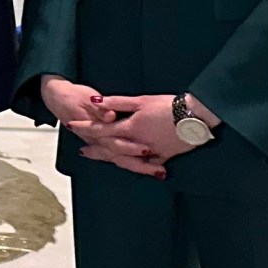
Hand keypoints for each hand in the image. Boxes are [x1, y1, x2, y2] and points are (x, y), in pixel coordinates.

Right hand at [41, 76, 163, 178]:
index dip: (131, 148)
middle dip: (141, 165)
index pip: (115, 144)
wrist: (57, 97)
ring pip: (123, 160)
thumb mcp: (85, 100)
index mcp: (96, 131)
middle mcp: (100, 141)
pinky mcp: (105, 140)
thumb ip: (100, 109)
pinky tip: (150, 166)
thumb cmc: (73, 98)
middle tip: (159, 170)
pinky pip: (119, 157)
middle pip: (122, 157)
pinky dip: (135, 163)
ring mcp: (102, 142)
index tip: (148, 151)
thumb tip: (110, 117)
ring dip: (141, 167)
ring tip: (159, 173)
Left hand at [89, 93, 214, 179]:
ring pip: (126, 159)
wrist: (195, 116)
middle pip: (110, 148)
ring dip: (112, 158)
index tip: (72, 126)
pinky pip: (146, 166)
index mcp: (129, 128)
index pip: (100, 129)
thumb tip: (95, 101)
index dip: (85, 127)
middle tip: (82, 151)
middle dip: (95, 149)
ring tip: (102, 158)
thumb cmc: (168, 105)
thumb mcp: (140, 101)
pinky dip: (138, 167)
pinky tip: (132, 166)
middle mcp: (136, 144)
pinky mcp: (163, 157)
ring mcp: (150, 153)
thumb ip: (116, 103)